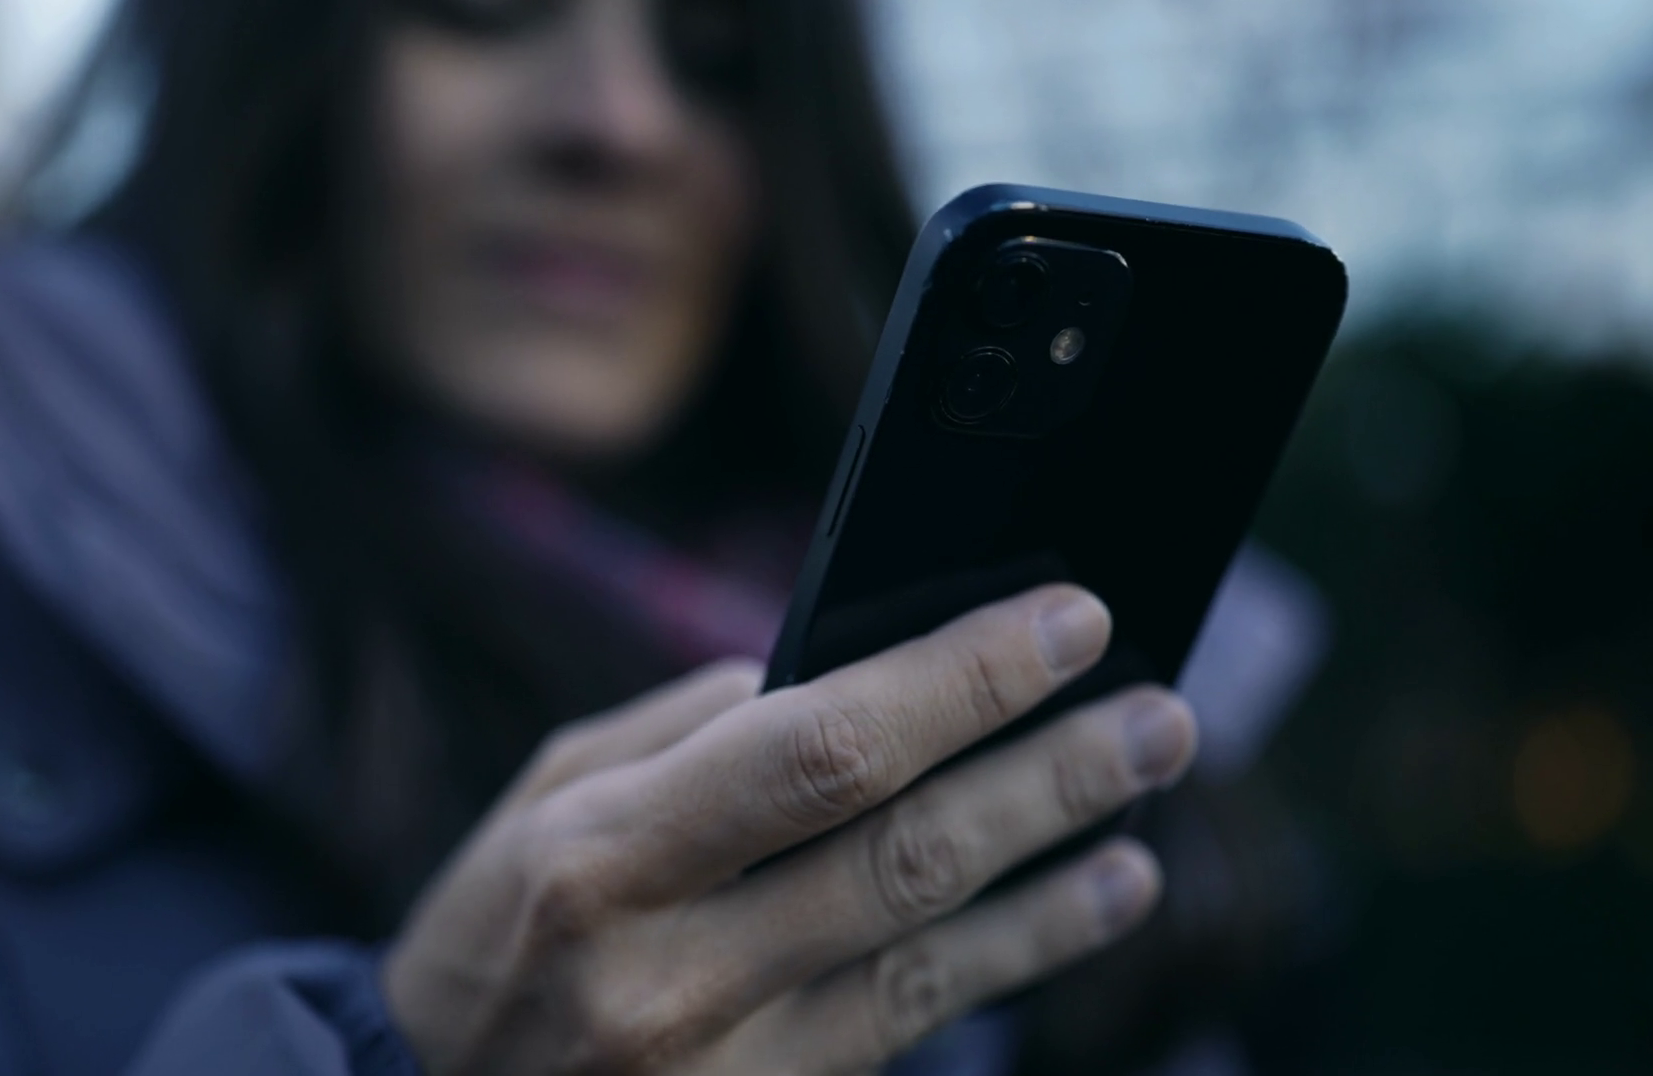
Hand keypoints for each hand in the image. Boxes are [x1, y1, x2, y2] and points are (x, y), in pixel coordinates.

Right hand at [383, 585, 1196, 1074]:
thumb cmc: (491, 929)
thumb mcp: (547, 798)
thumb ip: (687, 731)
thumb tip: (831, 674)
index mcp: (602, 857)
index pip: (820, 750)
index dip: (959, 681)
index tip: (1066, 621)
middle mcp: (670, 970)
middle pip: (906, 854)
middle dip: (1049, 771)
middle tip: (1161, 710)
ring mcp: (727, 1066)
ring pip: (935, 948)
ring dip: (1061, 863)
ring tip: (1149, 789)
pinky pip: (920, 1021)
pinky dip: (1020, 951)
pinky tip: (1095, 894)